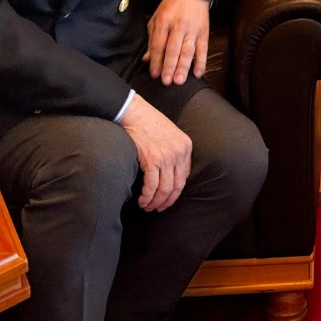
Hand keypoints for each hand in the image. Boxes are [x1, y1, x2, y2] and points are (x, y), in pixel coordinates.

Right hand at [118, 94, 191, 211]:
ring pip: (164, 189)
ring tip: (148, 207)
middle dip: (168, 201)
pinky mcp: (152, 160)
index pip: (185, 176)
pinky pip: (152, 185)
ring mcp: (166, 157)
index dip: (176, 191)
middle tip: (159, 208)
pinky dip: (147, 196)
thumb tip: (170, 172)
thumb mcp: (170, 134)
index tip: (169, 198)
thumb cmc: (149, 122)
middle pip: (177, 186)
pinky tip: (142, 201)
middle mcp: (179, 153)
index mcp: (186, 146)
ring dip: (156, 202)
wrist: (134, 112)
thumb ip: (174, 151)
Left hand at [144, 0, 210, 85]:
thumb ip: (152, 37)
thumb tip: (147, 58)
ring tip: (179, 80)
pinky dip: (201, 62)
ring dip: (183, 67)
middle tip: (166, 81)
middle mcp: (178, 26)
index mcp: (164, 21)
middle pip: (172, 50)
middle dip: (169, 67)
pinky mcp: (204, 32)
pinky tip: (198, 73)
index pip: (158, 45)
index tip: (154, 74)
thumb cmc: (172, 6)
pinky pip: (203, 49)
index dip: (156, 61)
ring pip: (187, 51)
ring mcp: (192, 30)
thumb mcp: (157, 17)